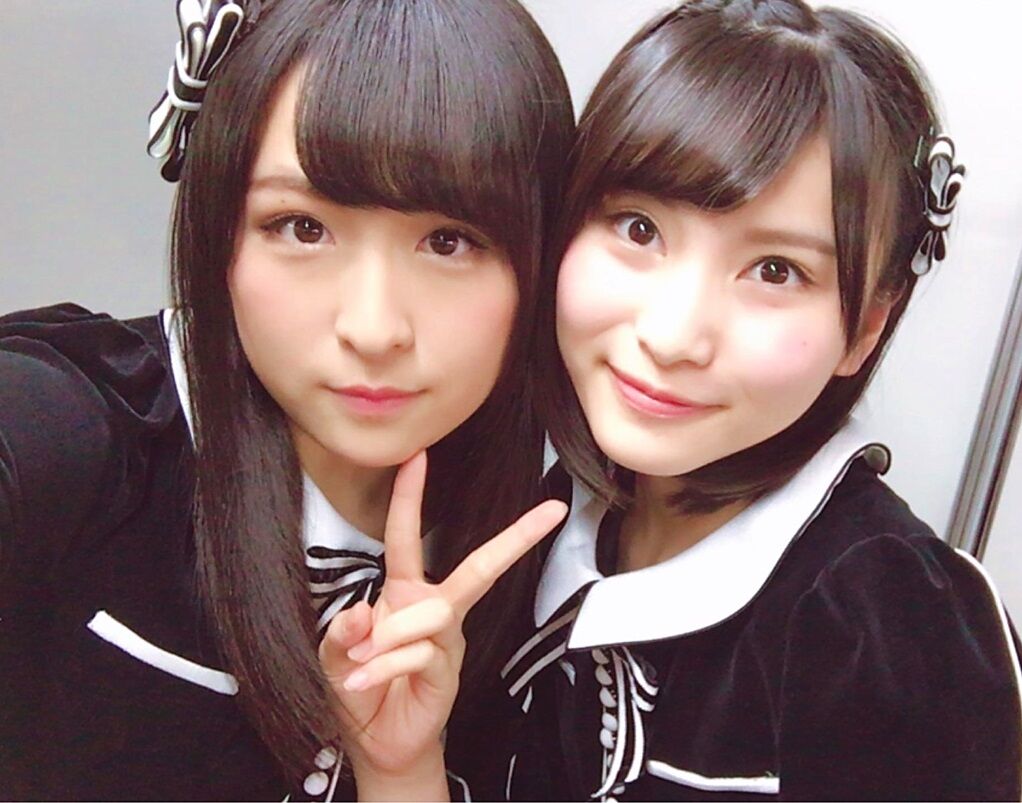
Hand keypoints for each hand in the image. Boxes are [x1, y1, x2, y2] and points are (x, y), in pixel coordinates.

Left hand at [319, 451, 566, 798]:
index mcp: (403, 592)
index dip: (410, 497)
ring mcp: (447, 639)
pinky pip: (420, 652)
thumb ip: (341, 633)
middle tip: (553, 510)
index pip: (406, 537)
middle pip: (480, 566)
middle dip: (517, 538)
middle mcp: (433, 608)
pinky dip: (384, 665)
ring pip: (431, 614)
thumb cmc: (359, 688)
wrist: (376, 743)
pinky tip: (365, 683)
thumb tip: (363, 612)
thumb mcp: (334, 657)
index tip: (418, 456)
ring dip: (388, 639)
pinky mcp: (450, 670)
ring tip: (362, 667)